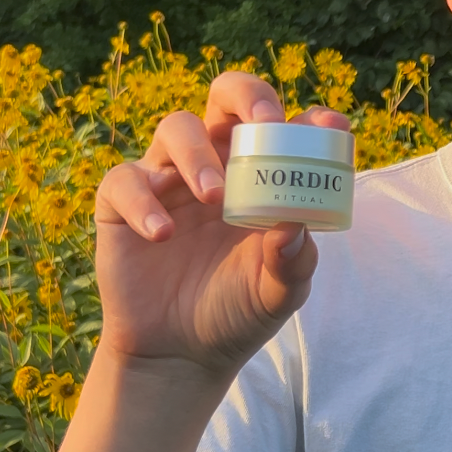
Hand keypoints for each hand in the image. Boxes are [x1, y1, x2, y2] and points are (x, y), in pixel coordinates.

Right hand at [94, 72, 350, 378]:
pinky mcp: (121, 204)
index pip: (286, 127)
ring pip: (177, 127)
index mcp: (262, 176)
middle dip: (248, 97)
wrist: (181, 356)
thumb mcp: (279, 293)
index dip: (309, 118)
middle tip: (265, 125)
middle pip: (226, 96)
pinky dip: (143, 202)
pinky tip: (163, 235)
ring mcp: (168, 179)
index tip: (329, 125)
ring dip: (197, 155)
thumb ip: (294, 261)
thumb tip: (293, 225)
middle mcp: (217, 164)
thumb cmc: (238, 310)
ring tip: (214, 198)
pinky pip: (125, 180)